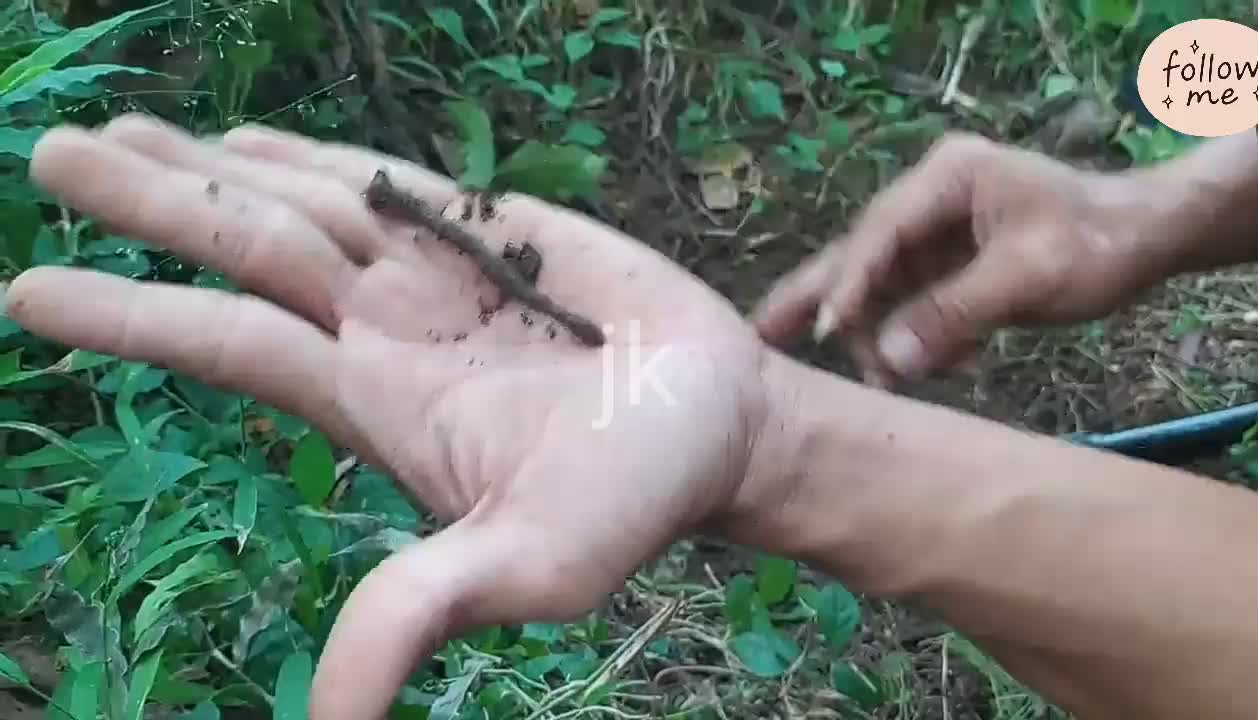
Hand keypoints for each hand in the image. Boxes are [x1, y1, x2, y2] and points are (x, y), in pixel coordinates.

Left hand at [6, 116, 776, 719]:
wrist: (721, 424)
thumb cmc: (633, 499)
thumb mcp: (528, 565)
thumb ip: (419, 613)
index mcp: (375, 403)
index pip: (230, 342)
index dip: (133, 313)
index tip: (27, 288)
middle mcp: (385, 331)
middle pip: (246, 251)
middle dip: (152, 204)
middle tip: (55, 153)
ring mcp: (437, 274)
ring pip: (305, 204)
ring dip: (216, 167)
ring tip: (126, 135)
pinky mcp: (496, 228)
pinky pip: (390, 180)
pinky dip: (320, 154)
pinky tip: (257, 142)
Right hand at [752, 133, 1162, 385]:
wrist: (1148, 238)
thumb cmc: (1097, 244)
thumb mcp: (1028, 278)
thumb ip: (953, 314)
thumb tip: (885, 361)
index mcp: (946, 179)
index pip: (879, 232)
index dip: (849, 282)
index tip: (823, 329)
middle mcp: (930, 200)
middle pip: (859, 253)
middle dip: (816, 298)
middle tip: (756, 335)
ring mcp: (936, 233)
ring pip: (880, 286)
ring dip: (869, 333)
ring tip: (853, 381)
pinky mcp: (947, 264)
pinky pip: (909, 304)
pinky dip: (905, 337)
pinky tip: (908, 371)